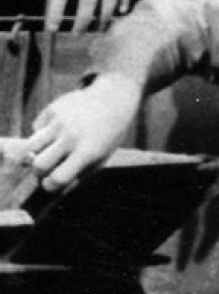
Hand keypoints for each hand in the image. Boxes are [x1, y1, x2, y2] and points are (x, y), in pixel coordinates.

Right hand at [25, 74, 142, 191]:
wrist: (112, 100)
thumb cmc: (106, 138)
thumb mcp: (100, 160)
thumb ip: (78, 176)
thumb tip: (54, 192)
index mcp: (86, 153)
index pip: (57, 178)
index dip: (50, 186)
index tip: (51, 184)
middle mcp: (70, 137)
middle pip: (38, 164)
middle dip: (39, 172)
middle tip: (47, 169)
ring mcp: (59, 121)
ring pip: (30, 146)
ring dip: (36, 153)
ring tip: (48, 151)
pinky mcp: (52, 109)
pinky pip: (37, 128)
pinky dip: (43, 133)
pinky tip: (58, 129)